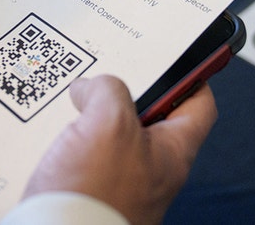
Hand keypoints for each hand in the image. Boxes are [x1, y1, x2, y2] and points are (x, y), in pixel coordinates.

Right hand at [23, 75, 216, 224]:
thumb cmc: (94, 195)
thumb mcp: (109, 124)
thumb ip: (109, 92)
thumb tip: (91, 88)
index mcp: (172, 153)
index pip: (198, 107)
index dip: (192, 77)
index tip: (179, 58)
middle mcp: (153, 171)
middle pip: (151, 118)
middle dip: (126, 95)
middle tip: (107, 78)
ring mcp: (124, 184)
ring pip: (114, 137)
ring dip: (94, 118)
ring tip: (75, 103)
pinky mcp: (93, 193)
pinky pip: (88, 158)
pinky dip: (73, 142)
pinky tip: (55, 134)